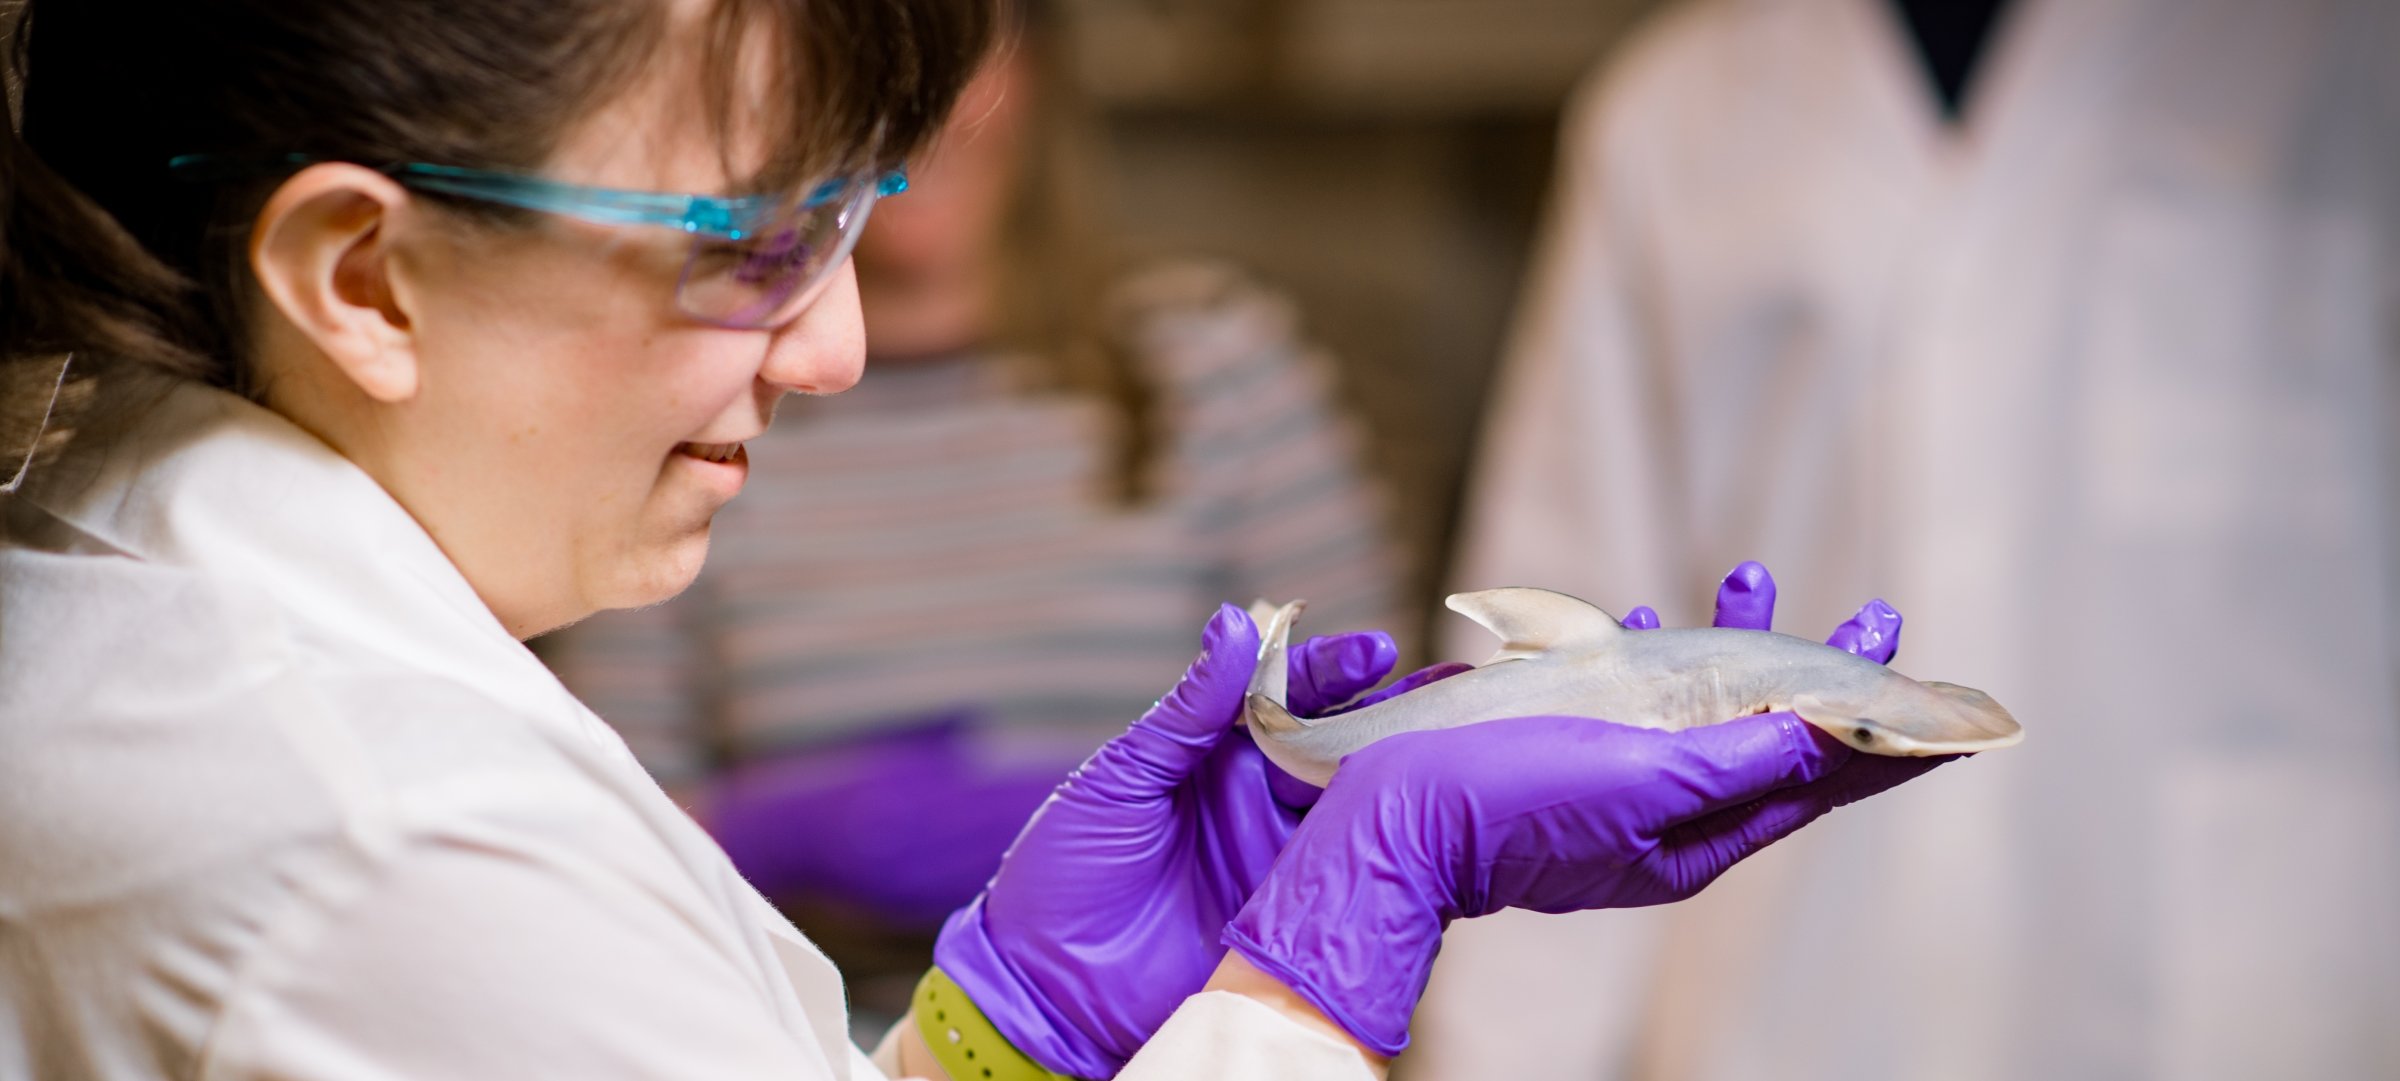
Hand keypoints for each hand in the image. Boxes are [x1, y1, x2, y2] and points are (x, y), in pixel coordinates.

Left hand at [932, 605, 1418, 1078]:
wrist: (1047, 987)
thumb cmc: (1065, 873)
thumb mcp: (1119, 779)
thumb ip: (1185, 711)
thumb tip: (1234, 625)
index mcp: (1213, 751)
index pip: (1286, 693)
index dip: (1333, 669)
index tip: (1375, 653)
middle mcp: (1258, 795)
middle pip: (1340, 739)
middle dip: (1393, 710)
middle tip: (1448, 688)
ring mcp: (1281, 853)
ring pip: (1359, 801)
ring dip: (1406, 771)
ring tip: (1460, 741)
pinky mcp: (1294, 912)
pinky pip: (1353, 871)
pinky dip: (1393, 845)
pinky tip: (1433, 821)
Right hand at [1220, 562, 1941, 1055]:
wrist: (1383, 815)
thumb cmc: (1507, 801)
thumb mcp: (1641, 779)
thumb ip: (1739, 752)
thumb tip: (1835, 728)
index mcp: (1695, 838)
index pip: (1815, 781)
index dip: (1885, 736)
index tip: (1951, 696)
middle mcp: (1663, 815)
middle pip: (1769, 738)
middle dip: (1819, 671)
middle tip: (1874, 616)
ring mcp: (1609, 783)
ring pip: (1698, 706)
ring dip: (1734, 642)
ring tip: (1749, 575)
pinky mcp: (1559, 750)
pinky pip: (1628, 698)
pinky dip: (1650, 653)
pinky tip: (1633, 615)